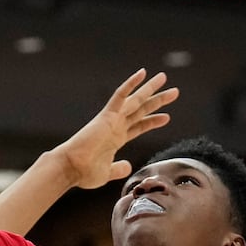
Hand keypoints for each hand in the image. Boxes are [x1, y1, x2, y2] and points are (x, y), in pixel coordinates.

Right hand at [51, 70, 178, 188]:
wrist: (71, 168)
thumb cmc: (84, 173)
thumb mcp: (107, 172)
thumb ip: (118, 169)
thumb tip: (128, 166)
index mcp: (116, 138)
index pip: (139, 126)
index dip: (153, 121)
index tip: (167, 117)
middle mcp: (116, 126)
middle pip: (142, 110)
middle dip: (158, 101)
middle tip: (174, 92)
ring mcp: (112, 119)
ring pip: (136, 100)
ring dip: (150, 89)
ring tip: (164, 77)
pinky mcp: (107, 116)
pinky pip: (120, 96)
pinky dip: (130, 84)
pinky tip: (142, 73)